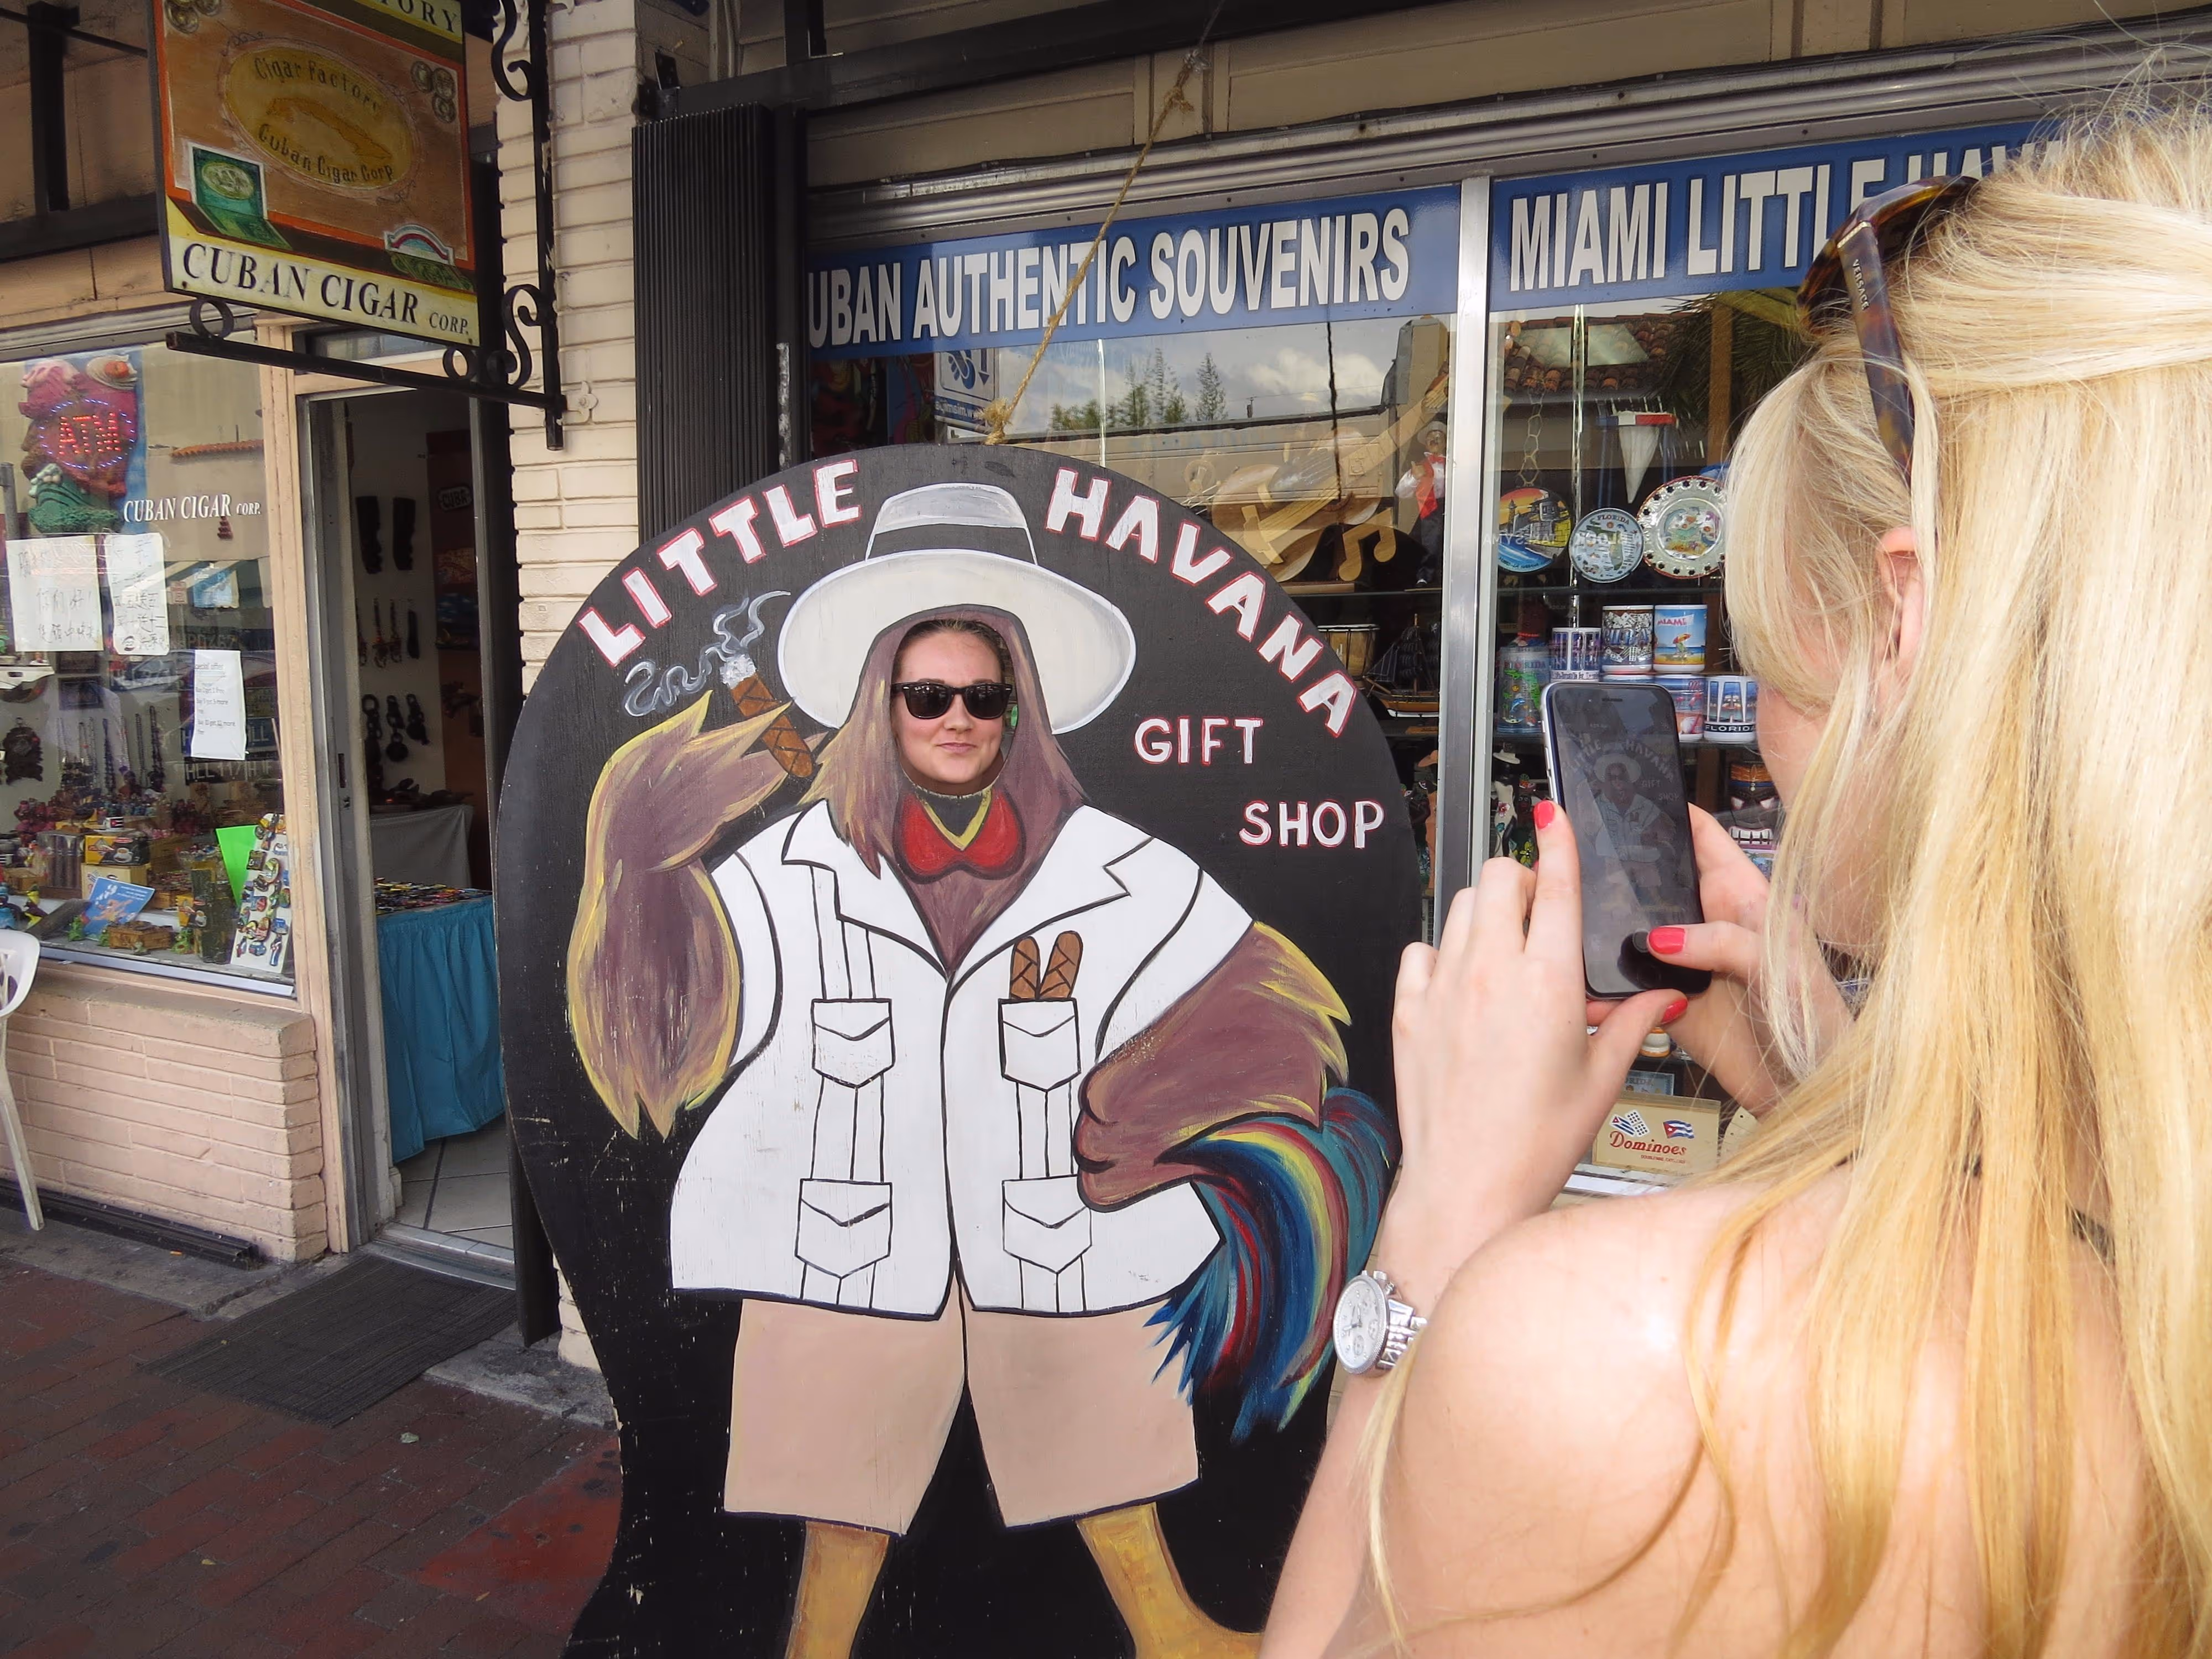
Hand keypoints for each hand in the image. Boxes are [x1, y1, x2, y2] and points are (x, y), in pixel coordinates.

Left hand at [1375, 802, 1679, 1308]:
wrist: (1467, 1187)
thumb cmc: (1536, 1143)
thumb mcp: (1602, 1080)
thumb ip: (1632, 1024)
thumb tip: (1663, 993)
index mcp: (1548, 982)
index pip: (1554, 883)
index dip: (1557, 839)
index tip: (1553, 814)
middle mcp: (1490, 972)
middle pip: (1497, 877)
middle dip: (1520, 879)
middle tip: (1537, 910)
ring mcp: (1442, 988)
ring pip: (1457, 906)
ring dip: (1484, 912)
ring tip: (1505, 948)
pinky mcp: (1408, 1010)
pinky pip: (1420, 950)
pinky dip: (1442, 952)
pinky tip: (1461, 982)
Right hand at [1581, 806, 1836, 1115]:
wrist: (1811, 1093)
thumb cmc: (1820, 1025)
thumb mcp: (1783, 969)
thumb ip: (1727, 942)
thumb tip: (1660, 936)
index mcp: (1743, 896)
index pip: (1700, 837)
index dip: (1666, 813)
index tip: (1622, 799)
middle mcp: (1710, 924)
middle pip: (1654, 882)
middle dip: (1616, 874)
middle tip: (1571, 866)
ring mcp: (1688, 963)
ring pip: (1631, 935)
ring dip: (1602, 938)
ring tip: (1567, 934)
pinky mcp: (1670, 1004)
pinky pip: (1629, 991)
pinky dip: (1606, 994)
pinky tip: (1588, 996)